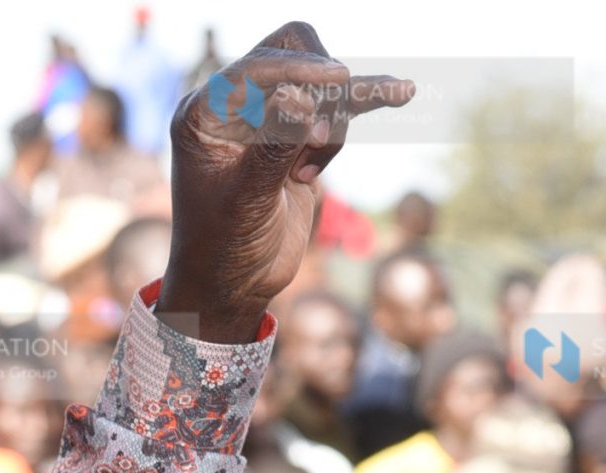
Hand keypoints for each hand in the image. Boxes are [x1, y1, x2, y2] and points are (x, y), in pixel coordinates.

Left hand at [158, 23, 413, 342]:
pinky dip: (365, 102)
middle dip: (319, 86)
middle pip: (290, 54)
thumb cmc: (223, 248)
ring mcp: (268, 119)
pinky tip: (401, 91)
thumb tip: (300, 97)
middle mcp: (233, 107)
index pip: (256, 69)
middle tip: (319, 138)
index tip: (337, 79)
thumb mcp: (246, 201)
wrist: (234, 285)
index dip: (297, 70)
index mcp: (203, 114)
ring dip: (335, 118)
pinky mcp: (297, 138)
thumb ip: (274, 148)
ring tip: (305, 176)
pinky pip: (336, 109)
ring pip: (321, 84)